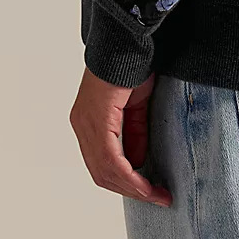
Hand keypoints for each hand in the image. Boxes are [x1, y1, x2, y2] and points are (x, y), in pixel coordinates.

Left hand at [69, 68, 172, 206]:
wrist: (129, 40)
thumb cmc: (132, 66)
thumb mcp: (135, 107)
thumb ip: (134, 134)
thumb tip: (138, 163)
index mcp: (89, 121)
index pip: (102, 164)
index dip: (126, 183)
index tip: (150, 192)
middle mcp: (82, 125)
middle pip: (102, 174)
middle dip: (131, 190)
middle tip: (157, 198)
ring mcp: (86, 123)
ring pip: (105, 171)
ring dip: (133, 187)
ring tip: (156, 195)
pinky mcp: (96, 120)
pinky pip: (111, 159)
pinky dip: (129, 175)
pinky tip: (145, 183)